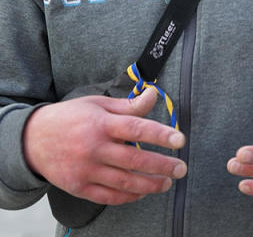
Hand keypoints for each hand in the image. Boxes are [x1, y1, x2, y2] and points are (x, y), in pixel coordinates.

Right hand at [23, 87, 186, 204]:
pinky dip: (128, 196)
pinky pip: (108, 196)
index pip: (136, 128)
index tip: (180, 140)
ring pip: (123, 181)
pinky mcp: (78, 186)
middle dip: (162, 165)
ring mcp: (85, 169)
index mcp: (101, 123)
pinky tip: (142, 192)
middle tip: (182, 168)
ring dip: (149, 185)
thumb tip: (154, 94)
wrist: (32, 140)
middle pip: (134, 159)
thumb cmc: (71, 118)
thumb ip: (128, 105)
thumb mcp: (98, 104)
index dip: (160, 135)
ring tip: (167, 183)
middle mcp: (94, 148)